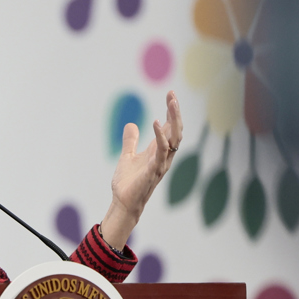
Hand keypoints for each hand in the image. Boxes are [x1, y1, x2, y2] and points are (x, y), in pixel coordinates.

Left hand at [102, 91, 183, 249]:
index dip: (171, 112)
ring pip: (173, 139)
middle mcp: (164, 156)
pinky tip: (157, 123)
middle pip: (176, 131)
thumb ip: (130, 141)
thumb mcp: (127, 156)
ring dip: (173, 120)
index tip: (171, 94)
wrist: (123, 203)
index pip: (170, 128)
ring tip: (171, 103)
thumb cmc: (128, 183)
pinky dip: (160, 137)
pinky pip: (161, 152)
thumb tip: (131, 124)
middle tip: (173, 95)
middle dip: (175, 112)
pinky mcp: (153, 171)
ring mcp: (160, 164)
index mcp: (158, 151)